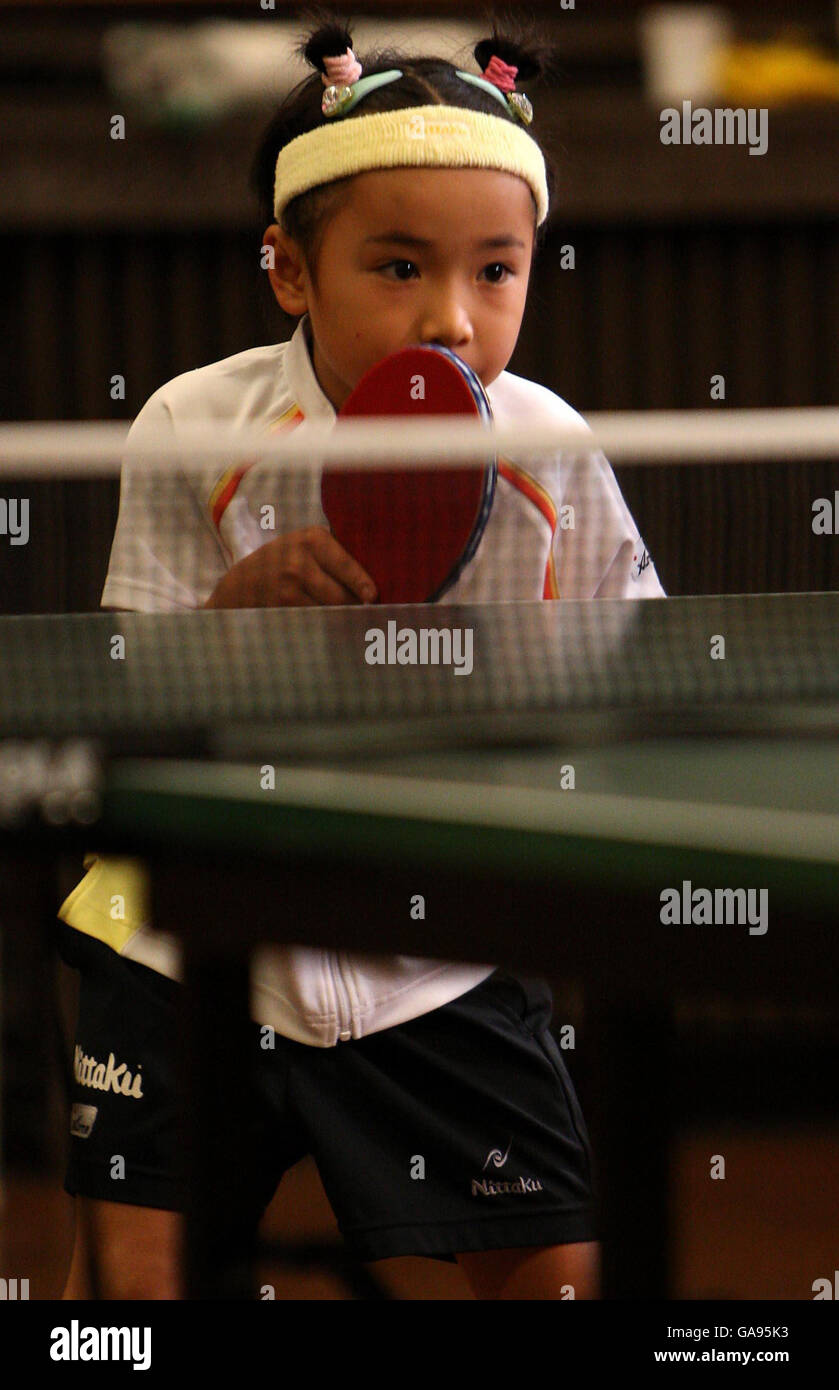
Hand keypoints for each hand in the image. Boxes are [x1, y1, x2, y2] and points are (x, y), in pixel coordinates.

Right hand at [203, 527, 377, 607]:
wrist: (243, 581)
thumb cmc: (285, 561)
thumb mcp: (305, 545)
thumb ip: (335, 555)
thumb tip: (373, 585)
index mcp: (313, 539)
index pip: (345, 565)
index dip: (362, 584)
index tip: (373, 597)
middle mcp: (299, 561)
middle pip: (341, 595)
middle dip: (355, 606)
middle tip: (366, 612)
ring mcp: (288, 586)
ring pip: (329, 611)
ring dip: (342, 618)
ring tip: (348, 618)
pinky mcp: (281, 607)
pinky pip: (314, 620)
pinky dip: (324, 624)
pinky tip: (325, 623)